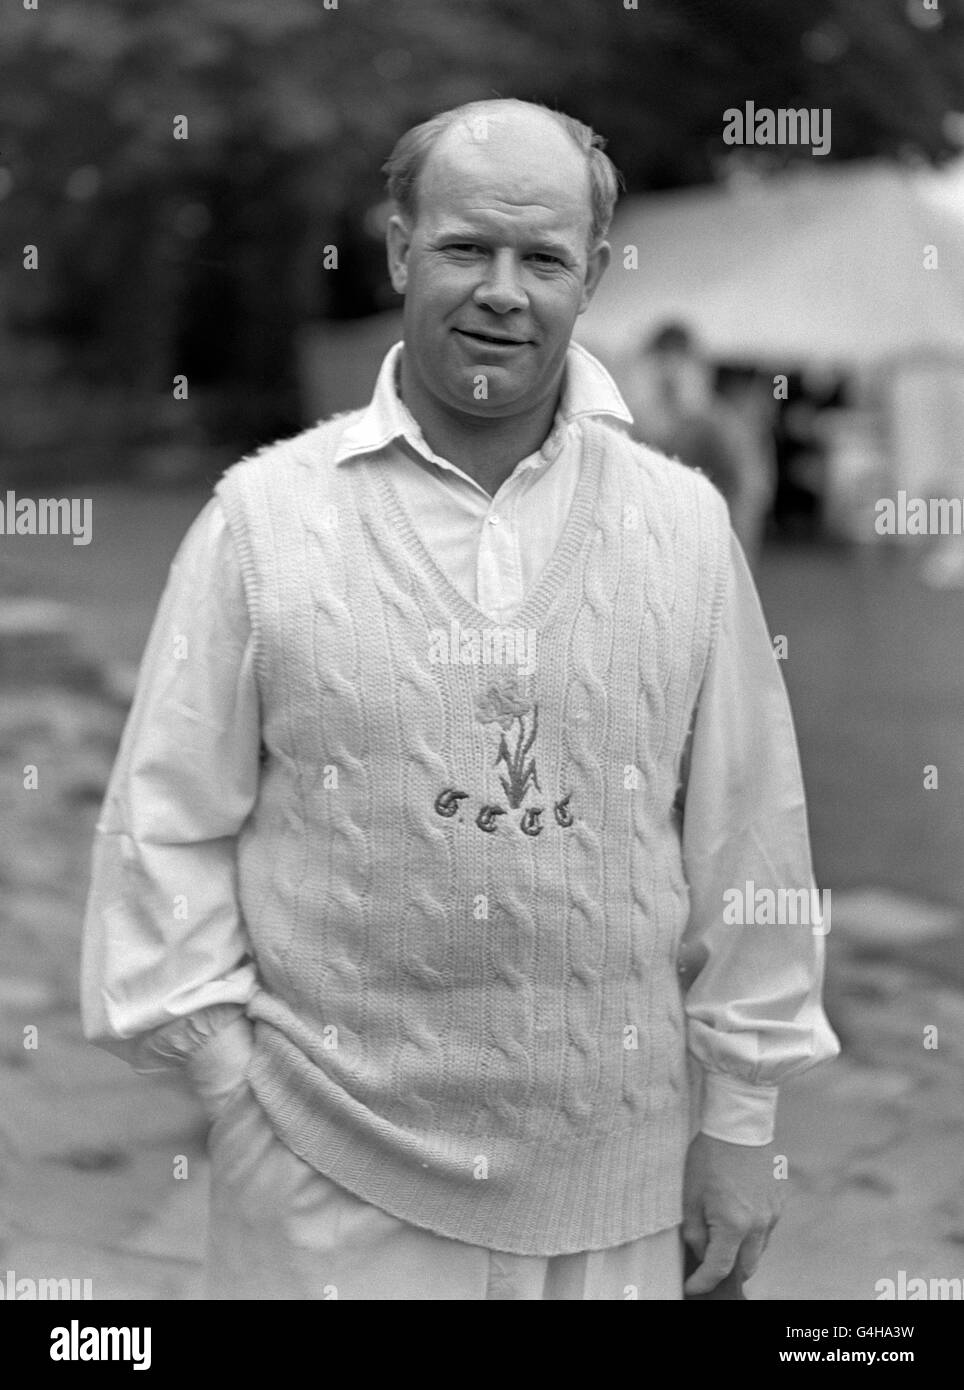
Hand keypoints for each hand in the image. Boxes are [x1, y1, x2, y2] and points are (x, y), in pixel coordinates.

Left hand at [682, 1132, 782, 1294]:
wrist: (740, 1123)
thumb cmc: (710, 1156)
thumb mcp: (691, 1194)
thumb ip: (695, 1231)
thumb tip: (700, 1253)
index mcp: (733, 1225)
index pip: (719, 1269)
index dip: (702, 1282)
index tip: (691, 1288)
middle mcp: (758, 1224)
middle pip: (745, 1267)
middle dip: (726, 1272)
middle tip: (708, 1268)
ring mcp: (773, 1214)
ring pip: (759, 1250)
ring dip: (742, 1252)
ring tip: (722, 1240)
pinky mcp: (779, 1202)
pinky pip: (767, 1229)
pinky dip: (753, 1233)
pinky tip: (738, 1217)